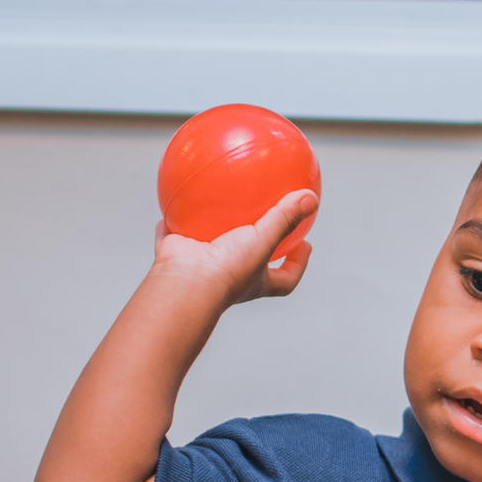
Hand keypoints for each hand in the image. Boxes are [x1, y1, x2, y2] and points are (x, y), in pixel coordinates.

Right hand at [151, 188, 317, 307]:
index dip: (298, 265)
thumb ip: (285, 219)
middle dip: (256, 248)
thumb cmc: (228, 270)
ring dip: (212, 233)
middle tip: (265, 224)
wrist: (186, 283)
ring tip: (217, 210)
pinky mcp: (176, 256)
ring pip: (209, 249)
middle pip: (249, 264)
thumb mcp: (264, 242)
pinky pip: (172, 237)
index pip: (285, 279)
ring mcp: (202, 268)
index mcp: (255, 281)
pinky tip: (172, 204)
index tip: (306, 245)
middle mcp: (230, 277)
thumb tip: (311, 198)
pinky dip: (170, 225)